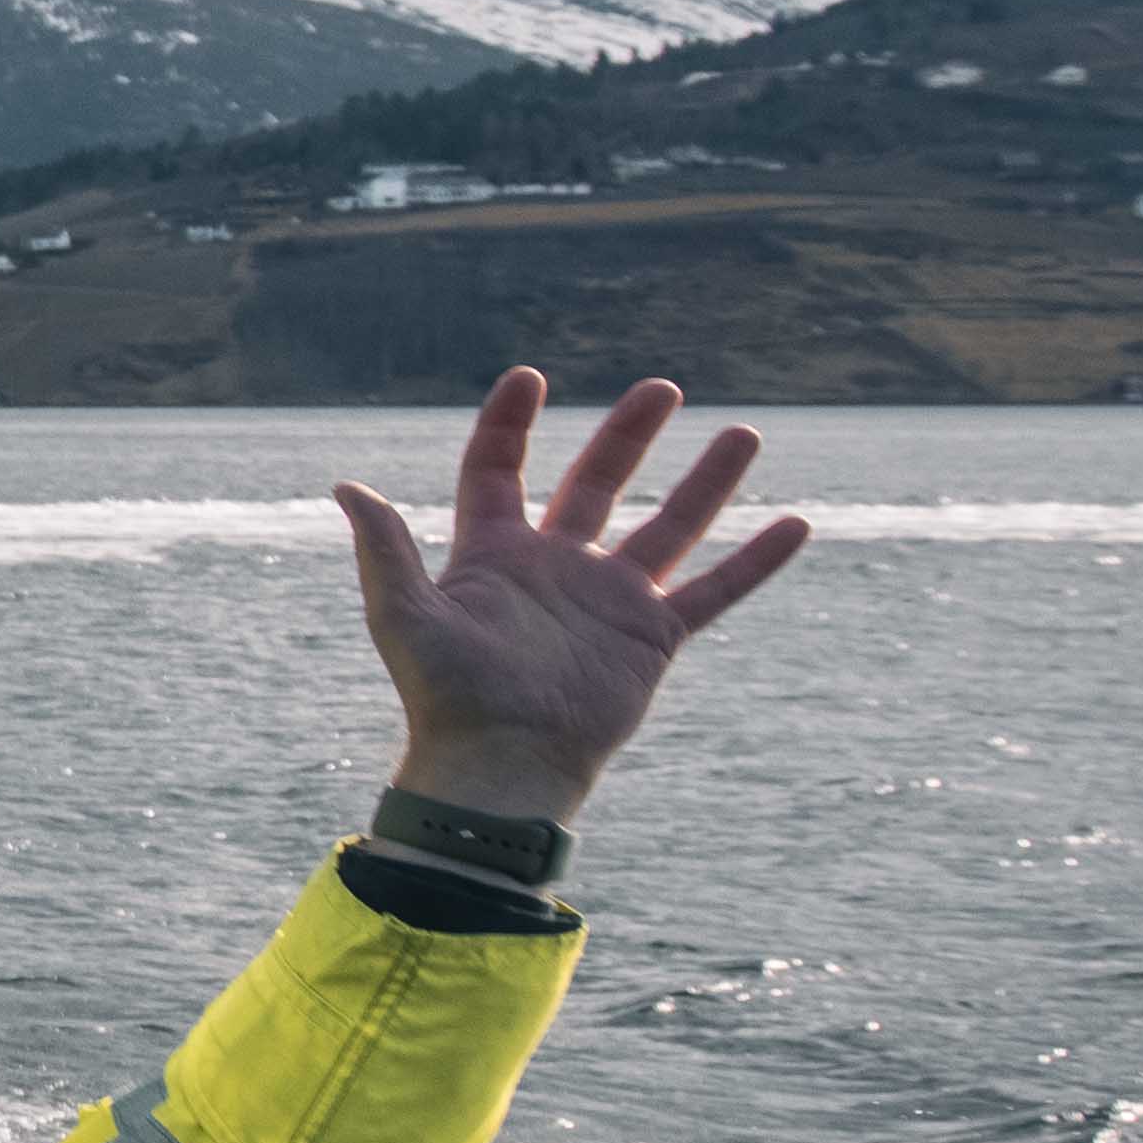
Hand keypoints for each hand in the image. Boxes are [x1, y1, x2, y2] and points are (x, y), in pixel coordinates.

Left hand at [339, 370, 808, 828]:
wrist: (499, 765)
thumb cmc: (445, 695)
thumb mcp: (406, 613)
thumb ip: (385, 549)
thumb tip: (345, 485)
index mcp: (493, 554)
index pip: (500, 469)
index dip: (510, 424)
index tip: (530, 378)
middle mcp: (556, 567)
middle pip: (598, 482)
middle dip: (628, 435)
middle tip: (662, 388)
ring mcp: (610, 600)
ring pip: (670, 526)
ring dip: (707, 481)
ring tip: (746, 432)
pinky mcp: (652, 638)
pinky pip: (715, 591)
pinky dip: (756, 561)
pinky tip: (797, 524)